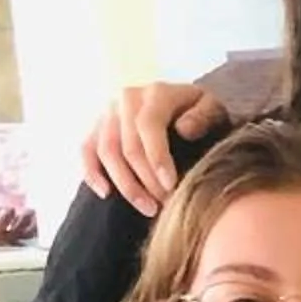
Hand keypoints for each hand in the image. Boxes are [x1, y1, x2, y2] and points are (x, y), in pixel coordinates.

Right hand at [80, 83, 228, 213]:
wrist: (183, 104)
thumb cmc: (201, 112)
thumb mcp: (214, 108)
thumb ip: (204, 116)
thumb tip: (184, 130)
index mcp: (155, 93)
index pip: (148, 125)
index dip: (157, 158)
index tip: (171, 186)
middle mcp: (126, 98)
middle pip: (127, 145)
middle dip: (146, 180)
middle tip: (166, 204)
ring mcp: (108, 112)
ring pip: (105, 152)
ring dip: (125, 185)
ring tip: (149, 208)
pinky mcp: (97, 126)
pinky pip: (86, 150)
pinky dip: (92, 173)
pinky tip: (106, 194)